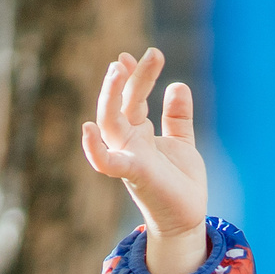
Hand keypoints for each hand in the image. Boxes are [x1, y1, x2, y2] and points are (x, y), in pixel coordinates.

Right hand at [82, 48, 208, 273]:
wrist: (186, 219)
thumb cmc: (179, 184)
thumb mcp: (182, 142)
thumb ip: (177, 116)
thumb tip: (177, 85)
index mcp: (139, 133)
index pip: (134, 97)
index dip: (138, 75)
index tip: (148, 54)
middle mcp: (129, 142)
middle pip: (121, 104)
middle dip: (124, 80)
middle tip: (128, 57)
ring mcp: (128, 157)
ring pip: (109, 122)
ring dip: (110, 96)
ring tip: (117, 69)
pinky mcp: (134, 175)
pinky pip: (108, 162)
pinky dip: (95, 149)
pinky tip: (88, 129)